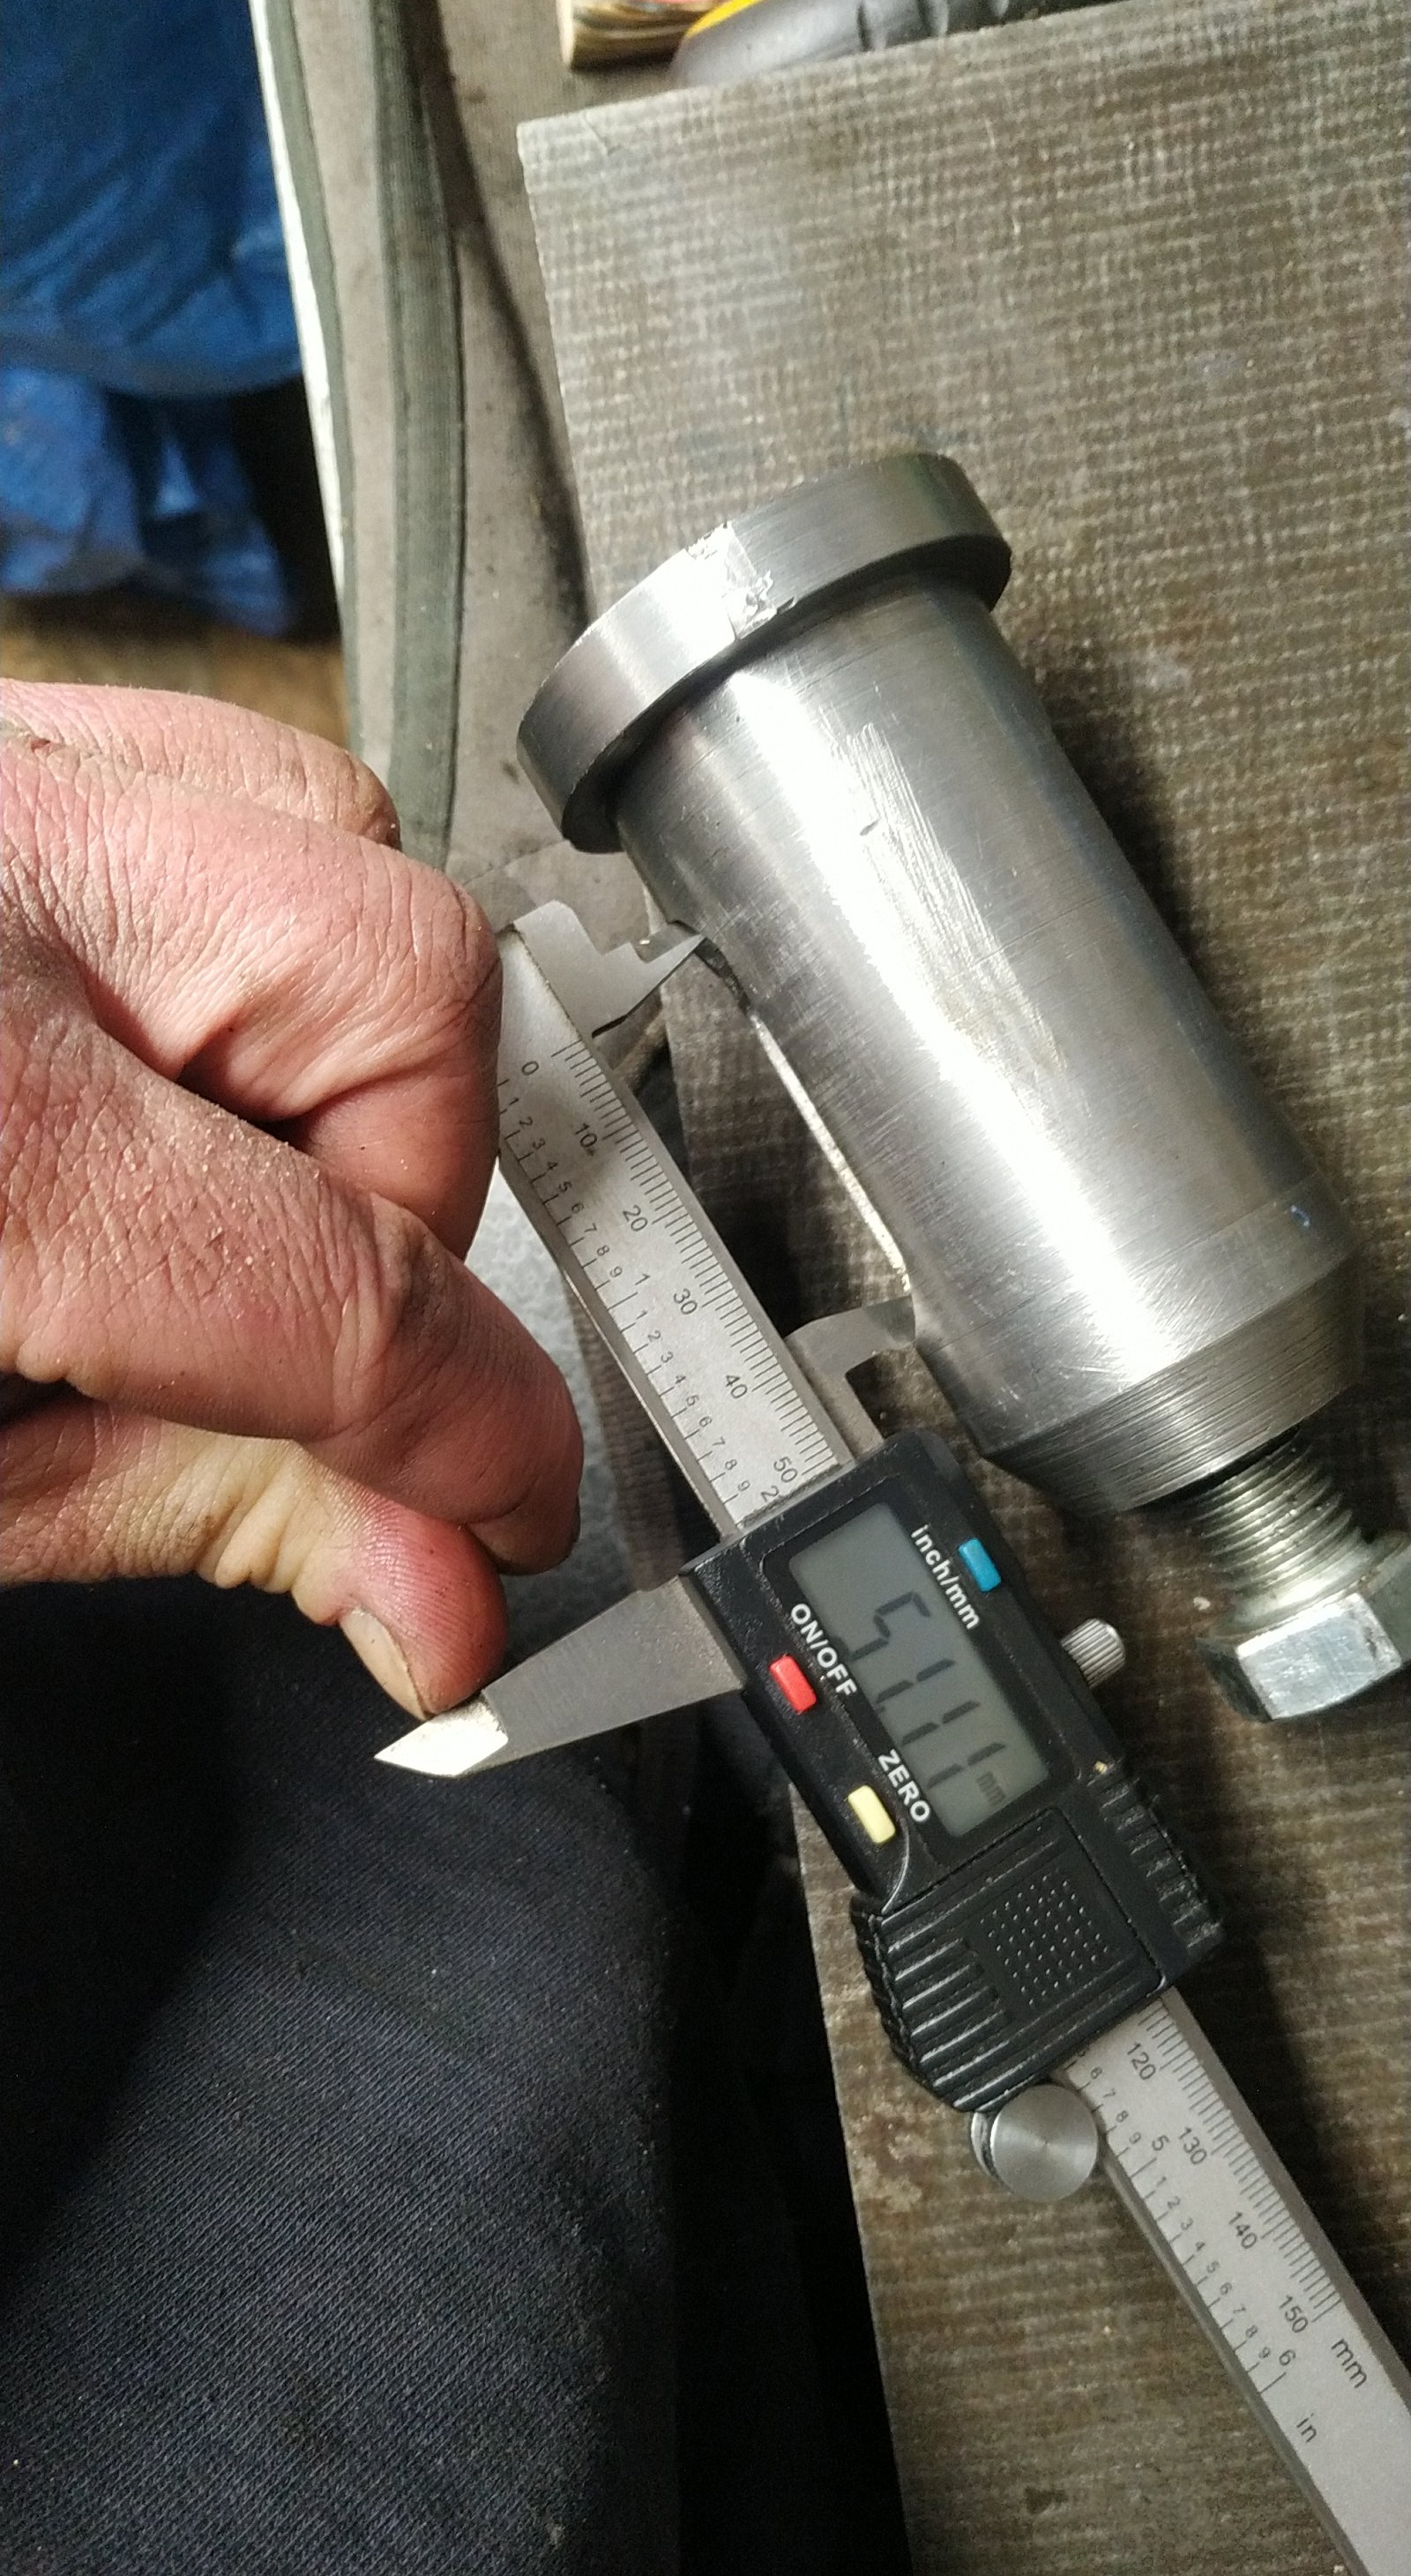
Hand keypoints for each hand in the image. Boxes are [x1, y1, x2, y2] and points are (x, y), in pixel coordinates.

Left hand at [1, 682, 581, 1714]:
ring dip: (331, 1044)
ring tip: (203, 1181)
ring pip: (337, 841)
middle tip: (298, 1340)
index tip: (503, 1515)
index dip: (474, 1439)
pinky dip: (243, 917)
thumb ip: (180, 1503)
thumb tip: (427, 1584)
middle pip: (400, 994)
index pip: (352, 1289)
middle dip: (397, 1203)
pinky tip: (161, 1042)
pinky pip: (219, 767)